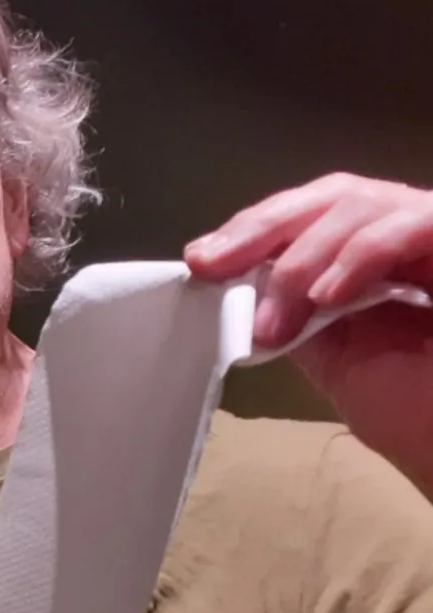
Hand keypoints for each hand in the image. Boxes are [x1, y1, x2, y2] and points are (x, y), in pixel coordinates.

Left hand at [183, 172, 432, 484]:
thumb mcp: (338, 360)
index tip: (201, 260)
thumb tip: (239, 291)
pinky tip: (329, 297)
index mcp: (382, 259)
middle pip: (334, 197)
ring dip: (303, 261)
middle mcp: (413, 236)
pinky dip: (361, 255)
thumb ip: (297, 316)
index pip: (313, 215)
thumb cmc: (418, 415)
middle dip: (263, 230)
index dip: (255, 229)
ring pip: (362, 205)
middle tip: (212, 264)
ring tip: (277, 320)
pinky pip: (414, 224)